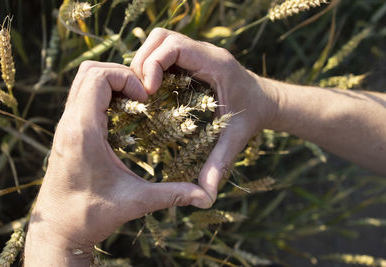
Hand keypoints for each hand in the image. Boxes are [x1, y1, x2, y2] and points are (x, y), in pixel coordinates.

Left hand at [25, 61, 211, 265]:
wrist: (57, 229)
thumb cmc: (91, 215)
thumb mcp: (136, 202)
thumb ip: (172, 195)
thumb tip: (206, 198)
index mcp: (83, 132)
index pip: (98, 77)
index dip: (126, 78)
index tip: (146, 99)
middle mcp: (69, 123)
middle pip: (89, 71)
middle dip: (121, 75)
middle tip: (143, 97)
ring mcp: (65, 126)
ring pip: (83, 80)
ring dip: (111, 83)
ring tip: (135, 103)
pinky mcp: (66, 131)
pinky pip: (82, 96)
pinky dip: (103, 95)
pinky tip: (123, 117)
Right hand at [131, 28, 277, 203]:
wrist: (265, 101)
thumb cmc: (251, 117)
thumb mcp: (235, 140)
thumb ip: (219, 165)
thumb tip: (206, 197)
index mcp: (215, 64)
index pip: (174, 45)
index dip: (153, 63)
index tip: (149, 91)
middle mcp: (205, 53)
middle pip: (161, 37)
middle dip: (144, 61)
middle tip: (141, 92)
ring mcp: (198, 53)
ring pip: (160, 40)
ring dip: (146, 61)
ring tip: (143, 91)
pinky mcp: (192, 57)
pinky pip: (164, 51)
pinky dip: (152, 65)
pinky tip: (152, 90)